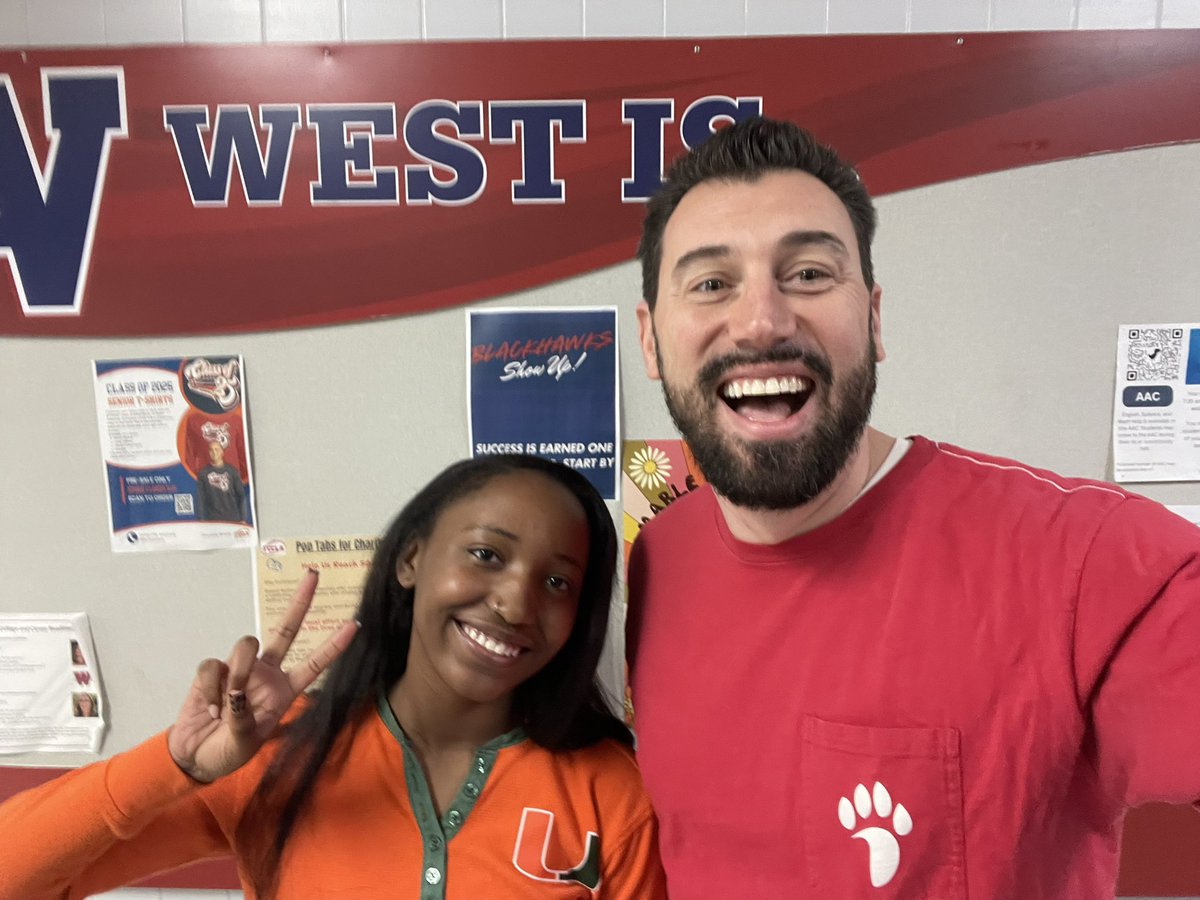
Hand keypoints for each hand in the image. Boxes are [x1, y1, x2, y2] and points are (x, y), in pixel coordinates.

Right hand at [167, 569, 357, 782]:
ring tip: (223, 707)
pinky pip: (213, 666)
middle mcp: (266, 674)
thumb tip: (236, 691)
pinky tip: (209, 708)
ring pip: (244, 647)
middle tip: (313, 574)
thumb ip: (242, 717)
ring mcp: (240, 669)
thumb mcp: (244, 742)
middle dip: (300, 602)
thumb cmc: (227, 751)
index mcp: (284, 692)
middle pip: (285, 630)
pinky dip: (209, 688)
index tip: (355, 624)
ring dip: (235, 673)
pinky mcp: (214, 670)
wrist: (194, 756)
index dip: (334, 645)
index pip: (315, 664)